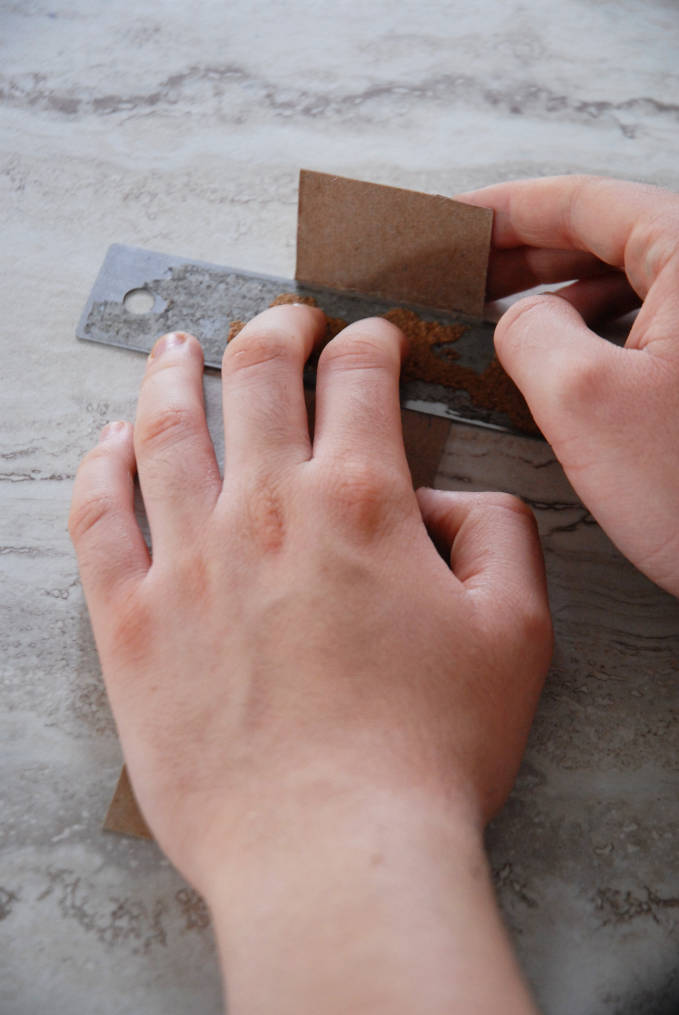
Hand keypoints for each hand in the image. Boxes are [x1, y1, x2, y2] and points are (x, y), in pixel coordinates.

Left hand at [70, 306, 550, 1012]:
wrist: (330, 848)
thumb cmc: (428, 750)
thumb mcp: (515, 633)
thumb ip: (495, 536)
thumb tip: (445, 501)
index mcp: (360, 501)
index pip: (357, 376)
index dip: (369, 341)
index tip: (370, 341)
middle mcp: (267, 508)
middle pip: (259, 374)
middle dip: (277, 329)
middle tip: (284, 320)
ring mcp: (188, 558)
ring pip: (167, 426)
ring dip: (176, 372)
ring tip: (179, 348)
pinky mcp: (130, 619)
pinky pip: (97, 513)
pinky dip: (100, 463)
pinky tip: (110, 442)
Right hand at [459, 176, 678, 596]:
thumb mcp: (584, 401)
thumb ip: (529, 333)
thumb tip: (517, 318)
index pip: (587, 200)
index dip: (508, 208)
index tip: (455, 223)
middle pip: (609, 236)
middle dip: (529, 255)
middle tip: (467, 276)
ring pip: (630, 285)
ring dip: (562, 297)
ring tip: (504, 322)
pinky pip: (650, 328)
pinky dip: (598, 335)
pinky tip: (562, 363)